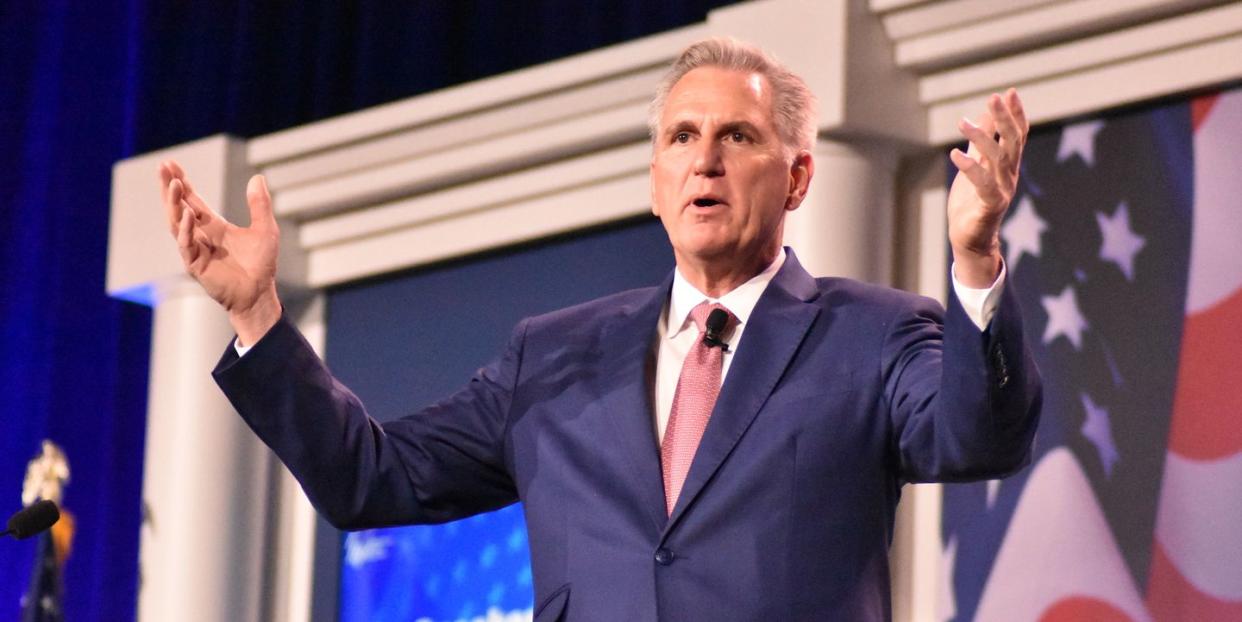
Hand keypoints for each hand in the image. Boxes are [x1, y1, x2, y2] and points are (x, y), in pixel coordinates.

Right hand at [159, 160, 280, 344]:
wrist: (259, 293)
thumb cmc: (261, 264)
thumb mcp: (265, 229)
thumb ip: (260, 205)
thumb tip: (258, 177)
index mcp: (213, 226)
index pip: (192, 200)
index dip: (182, 182)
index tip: (170, 164)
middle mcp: (200, 235)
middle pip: (179, 207)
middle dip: (170, 188)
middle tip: (164, 168)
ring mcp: (195, 250)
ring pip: (177, 223)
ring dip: (174, 204)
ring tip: (174, 185)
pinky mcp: (195, 264)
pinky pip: (186, 244)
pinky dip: (186, 229)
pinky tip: (188, 214)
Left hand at [947, 88, 1028, 286]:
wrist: (970, 240)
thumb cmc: (972, 203)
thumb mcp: (977, 167)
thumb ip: (982, 144)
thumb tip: (985, 115)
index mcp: (1008, 166)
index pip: (1018, 136)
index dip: (1015, 114)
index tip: (1010, 92)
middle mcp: (1009, 176)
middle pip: (1012, 143)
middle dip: (1005, 119)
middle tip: (995, 97)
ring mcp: (1002, 191)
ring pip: (997, 160)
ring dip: (982, 138)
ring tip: (963, 122)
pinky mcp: (990, 206)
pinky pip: (982, 184)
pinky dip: (970, 168)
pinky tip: (955, 154)